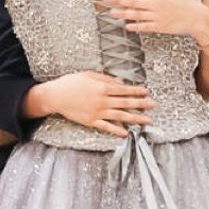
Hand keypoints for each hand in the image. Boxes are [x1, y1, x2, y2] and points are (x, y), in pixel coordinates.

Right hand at [36, 71, 154, 136]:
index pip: (124, 89)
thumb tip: (121, 83)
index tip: (146, 91)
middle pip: (125, 103)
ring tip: (146, 120)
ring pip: (120, 116)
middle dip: (141, 104)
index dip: (136, 90)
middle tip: (153, 105)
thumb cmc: (71, 82)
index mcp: (102, 87)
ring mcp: (97, 112)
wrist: (56, 96)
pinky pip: (106, 127)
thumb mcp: (89, 75)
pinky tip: (125, 133)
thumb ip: (106, 79)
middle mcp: (102, 101)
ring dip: (134, 118)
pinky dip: (116, 130)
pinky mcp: (91, 121)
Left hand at [103, 0, 208, 43]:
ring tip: (111, 13)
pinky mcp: (160, 27)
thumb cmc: (185, 0)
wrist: (197, 17)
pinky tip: (127, 26)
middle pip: (133, 1)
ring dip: (123, 14)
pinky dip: (136, 26)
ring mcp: (157, 16)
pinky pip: (145, 27)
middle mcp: (156, 4)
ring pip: (137, 15)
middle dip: (118, 0)